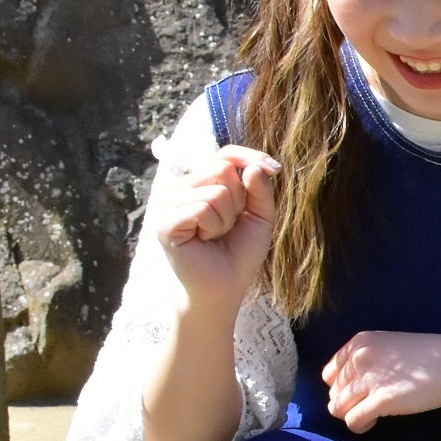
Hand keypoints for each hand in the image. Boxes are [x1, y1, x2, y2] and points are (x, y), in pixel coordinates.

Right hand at [160, 145, 280, 312]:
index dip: (249, 157)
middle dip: (238, 200)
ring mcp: (168, 203)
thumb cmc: (239, 253)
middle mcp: (180, 187)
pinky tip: (204, 240)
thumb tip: (252, 167)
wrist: (224, 287)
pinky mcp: (164, 221)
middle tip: (228, 225)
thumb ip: (261, 189)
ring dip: (226, 217)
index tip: (275, 169)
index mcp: (200, 182)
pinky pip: (203, 207)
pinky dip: (214, 226)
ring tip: (215, 235)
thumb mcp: (260, 217)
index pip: (225, 153)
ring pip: (216, 190)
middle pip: (222, 168)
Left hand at [323, 331, 440, 432]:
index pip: (329, 374)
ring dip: (352, 415)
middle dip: (348, 403)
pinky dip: (360, 425)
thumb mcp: (388, 346)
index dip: (341, 387)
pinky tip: (375, 421)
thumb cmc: (426, 356)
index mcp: (358, 343)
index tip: (360, 392)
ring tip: (371, 414)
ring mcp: (369, 379)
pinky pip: (353, 420)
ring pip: (337, 408)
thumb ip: (366, 360)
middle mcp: (359, 358)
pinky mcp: (381, 399)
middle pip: (333, 393)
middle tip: (369, 405)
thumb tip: (350, 387)